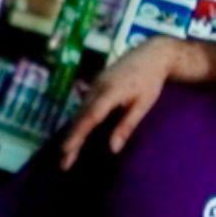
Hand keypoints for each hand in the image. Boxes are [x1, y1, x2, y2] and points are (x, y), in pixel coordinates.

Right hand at [60, 36, 215, 166]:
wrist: (151, 53)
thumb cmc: (151, 80)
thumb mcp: (143, 104)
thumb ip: (126, 126)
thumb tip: (113, 149)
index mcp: (111, 91)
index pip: (91, 117)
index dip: (77, 135)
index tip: (67, 151)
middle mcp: (98, 87)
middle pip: (80, 117)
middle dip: (71, 140)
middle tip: (64, 163)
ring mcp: (94, 85)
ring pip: (79, 112)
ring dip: (73, 133)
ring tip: (67, 154)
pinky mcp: (95, 85)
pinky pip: (83, 106)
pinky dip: (78, 122)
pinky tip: (76, 135)